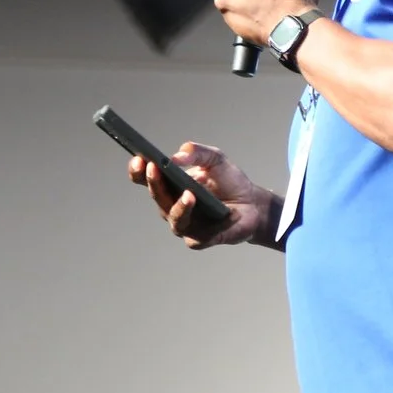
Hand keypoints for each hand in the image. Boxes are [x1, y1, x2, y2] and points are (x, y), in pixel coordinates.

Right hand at [125, 139, 276, 248]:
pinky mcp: (200, 239)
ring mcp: (185, 223)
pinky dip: (194, 218)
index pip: (146, 178)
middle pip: (156, 196)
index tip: (139, 158)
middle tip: (153, 167)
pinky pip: (192, 233)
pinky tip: (196, 203)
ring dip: (176, 204)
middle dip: (153, 182)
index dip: (138, 169)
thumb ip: (197, 153)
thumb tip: (176, 156)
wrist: (254, 204)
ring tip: (187, 192)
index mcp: (171, 185)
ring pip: (172, 216)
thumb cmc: (230, 181)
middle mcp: (172, 205)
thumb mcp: (215, 159)